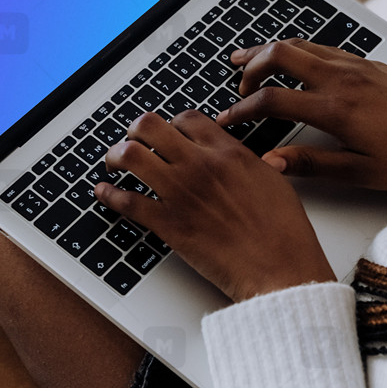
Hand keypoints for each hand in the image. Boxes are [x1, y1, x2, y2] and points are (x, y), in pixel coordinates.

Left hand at [95, 110, 334, 302]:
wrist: (279, 268)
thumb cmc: (283, 232)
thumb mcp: (273, 180)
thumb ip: (247, 162)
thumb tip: (234, 156)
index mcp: (228, 152)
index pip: (186, 118)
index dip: (170, 123)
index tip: (166, 134)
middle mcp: (200, 165)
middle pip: (149, 126)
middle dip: (134, 131)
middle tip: (131, 142)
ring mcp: (181, 193)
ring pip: (130, 156)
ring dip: (115, 156)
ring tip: (113, 164)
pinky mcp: (168, 223)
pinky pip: (127, 201)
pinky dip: (109, 195)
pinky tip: (103, 193)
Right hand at [216, 40, 386, 189]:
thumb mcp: (360, 173)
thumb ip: (311, 164)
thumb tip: (270, 163)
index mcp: (336, 109)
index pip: (272, 100)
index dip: (241, 110)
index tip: (226, 120)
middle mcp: (342, 79)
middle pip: (280, 54)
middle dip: (250, 67)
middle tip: (237, 87)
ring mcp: (355, 66)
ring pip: (300, 44)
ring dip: (269, 51)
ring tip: (247, 61)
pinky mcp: (367, 64)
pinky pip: (321, 47)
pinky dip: (296, 50)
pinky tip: (292, 60)